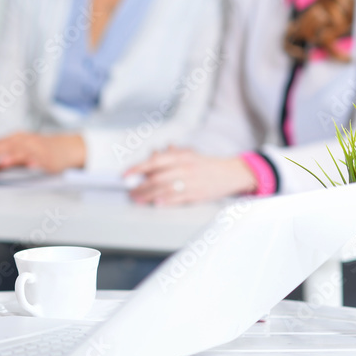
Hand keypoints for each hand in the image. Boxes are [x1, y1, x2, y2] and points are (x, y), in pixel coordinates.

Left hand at [0, 132, 85, 172]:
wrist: (64, 148)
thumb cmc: (37, 150)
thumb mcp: (18, 149)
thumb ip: (1, 154)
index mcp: (13, 139)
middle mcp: (23, 141)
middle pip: (5, 146)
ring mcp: (35, 148)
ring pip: (21, 152)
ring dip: (11, 157)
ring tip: (0, 163)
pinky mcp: (47, 157)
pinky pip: (41, 159)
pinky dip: (35, 162)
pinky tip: (31, 167)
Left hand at [125, 146, 256, 205]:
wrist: (230, 173)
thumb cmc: (205, 164)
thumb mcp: (188, 153)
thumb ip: (169, 154)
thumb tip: (152, 153)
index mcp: (181, 156)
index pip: (154, 162)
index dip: (137, 169)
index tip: (125, 175)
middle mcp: (184, 168)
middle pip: (156, 179)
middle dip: (140, 187)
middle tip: (130, 191)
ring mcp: (191, 182)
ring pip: (164, 190)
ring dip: (148, 196)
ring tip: (138, 199)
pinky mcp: (196, 194)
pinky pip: (177, 199)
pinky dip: (165, 201)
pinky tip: (156, 203)